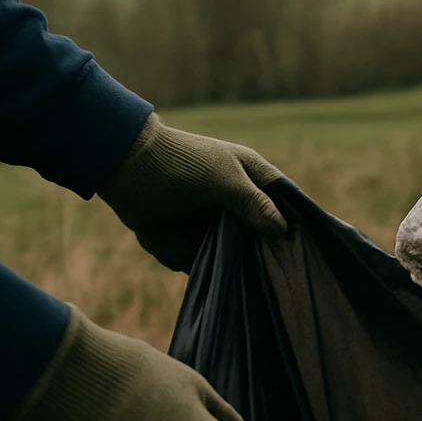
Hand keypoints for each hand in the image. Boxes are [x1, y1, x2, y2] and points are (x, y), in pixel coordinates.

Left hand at [99, 114, 286, 270]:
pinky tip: (175, 247)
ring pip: (225, 251)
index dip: (293, 222)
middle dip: (249, 249)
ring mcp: (210, 219)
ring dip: (212, 256)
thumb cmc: (181, 163)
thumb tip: (286, 233)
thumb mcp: (225, 180)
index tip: (296, 249)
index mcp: (251, 177)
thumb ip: (257, 204)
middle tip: (244, 256)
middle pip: (258, 234)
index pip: (285, 201)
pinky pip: (195, 257)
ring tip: (197, 247)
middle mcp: (234, 200)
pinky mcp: (186, 236)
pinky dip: (183, 257)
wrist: (124, 165)